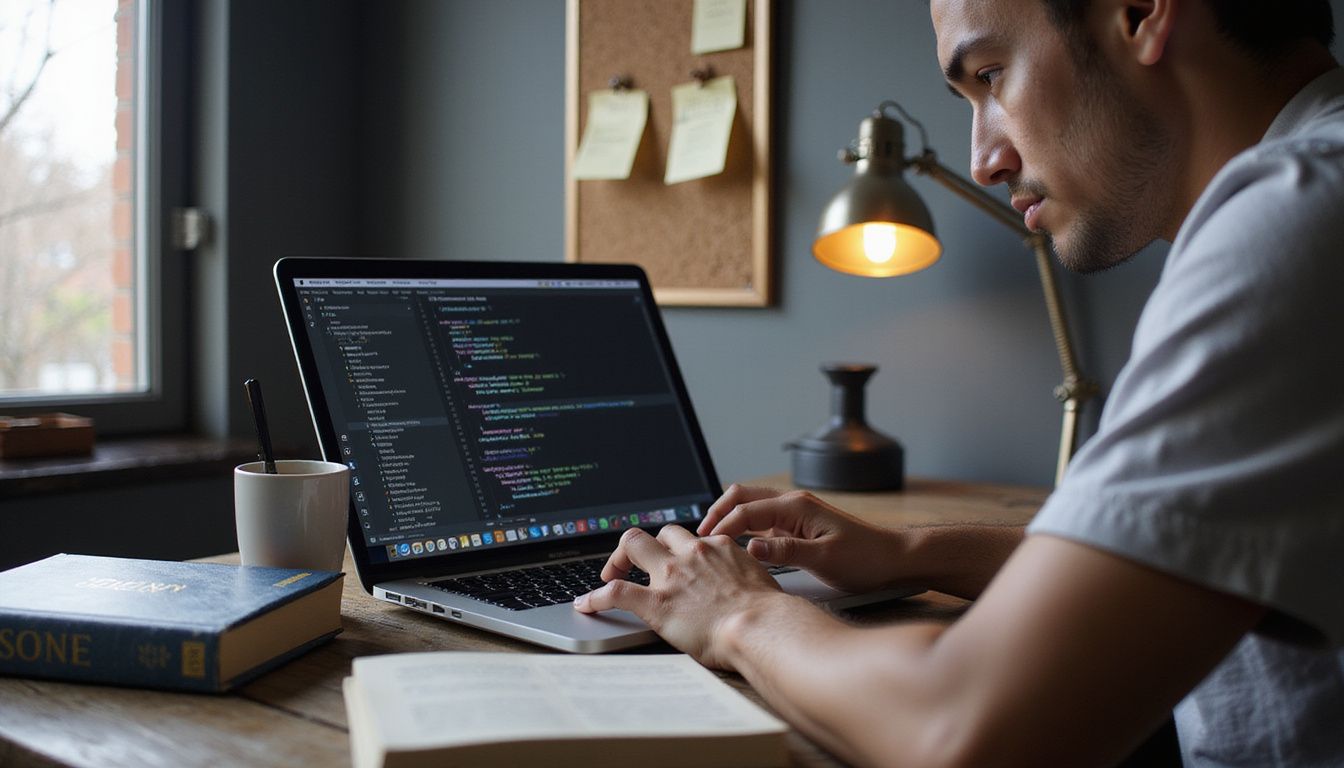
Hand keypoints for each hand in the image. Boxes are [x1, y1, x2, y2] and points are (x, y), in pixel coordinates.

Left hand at [574, 525, 795, 668]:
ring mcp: (671, 575)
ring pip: (633, 544)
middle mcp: (692, 554)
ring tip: (609, 573)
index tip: (676, 558)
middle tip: (636, 562)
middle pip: (660, 532)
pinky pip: (615, 592)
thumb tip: (747, 590)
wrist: (760, 626)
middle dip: (647, 543)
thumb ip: (745, 578)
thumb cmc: (768, 614)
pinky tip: (586, 604)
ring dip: (619, 557)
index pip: (693, 538)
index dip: (681, 548)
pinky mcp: (655, 602)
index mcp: (719, 548)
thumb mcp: (761, 582)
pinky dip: (596, 597)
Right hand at [696, 484, 905, 593]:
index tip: (705, 546)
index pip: (746, 511)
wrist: (893, 559)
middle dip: (717, 513)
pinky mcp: (798, 527)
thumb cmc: (865, 558)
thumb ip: (785, 552)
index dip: (722, 527)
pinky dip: (743, 528)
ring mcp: (795, 514)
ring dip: (729, 518)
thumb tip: (750, 547)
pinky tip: (735, 545)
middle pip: (742, 497)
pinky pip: (763, 521)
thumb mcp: (825, 559)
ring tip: (710, 541)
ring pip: (750, 507)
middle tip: (699, 537)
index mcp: (796, 507)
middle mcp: (793, 504)